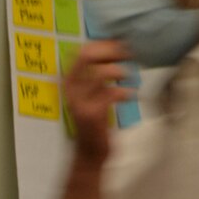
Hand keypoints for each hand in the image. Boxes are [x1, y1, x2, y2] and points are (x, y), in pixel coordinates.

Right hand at [64, 41, 133, 162]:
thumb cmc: (93, 124)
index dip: (101, 44)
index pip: (81, 53)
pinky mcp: (93, 114)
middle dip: (110, 51)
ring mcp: (81, 102)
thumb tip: (114, 53)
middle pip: (88, 57)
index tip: (117, 45)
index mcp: (69, 84)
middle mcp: (71, 91)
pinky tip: (130, 95)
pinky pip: (111, 93)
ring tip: (126, 77)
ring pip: (100, 73)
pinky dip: (124, 92)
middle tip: (127, 54)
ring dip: (118, 71)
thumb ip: (95, 78)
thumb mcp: (90, 97)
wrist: (89, 153)